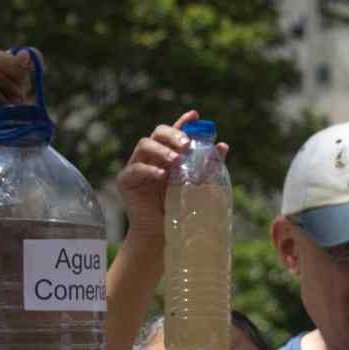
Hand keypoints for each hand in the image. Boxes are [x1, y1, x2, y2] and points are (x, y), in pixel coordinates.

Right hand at [117, 110, 229, 237]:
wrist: (162, 234)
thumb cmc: (180, 210)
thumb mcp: (197, 186)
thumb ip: (207, 166)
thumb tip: (222, 146)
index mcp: (168, 154)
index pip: (175, 132)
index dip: (184, 121)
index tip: (195, 115)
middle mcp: (152, 156)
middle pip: (158, 132)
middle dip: (173, 134)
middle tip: (186, 144)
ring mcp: (137, 166)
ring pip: (144, 145)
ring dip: (162, 150)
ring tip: (176, 160)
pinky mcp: (126, 180)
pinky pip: (135, 168)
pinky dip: (149, 169)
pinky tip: (161, 175)